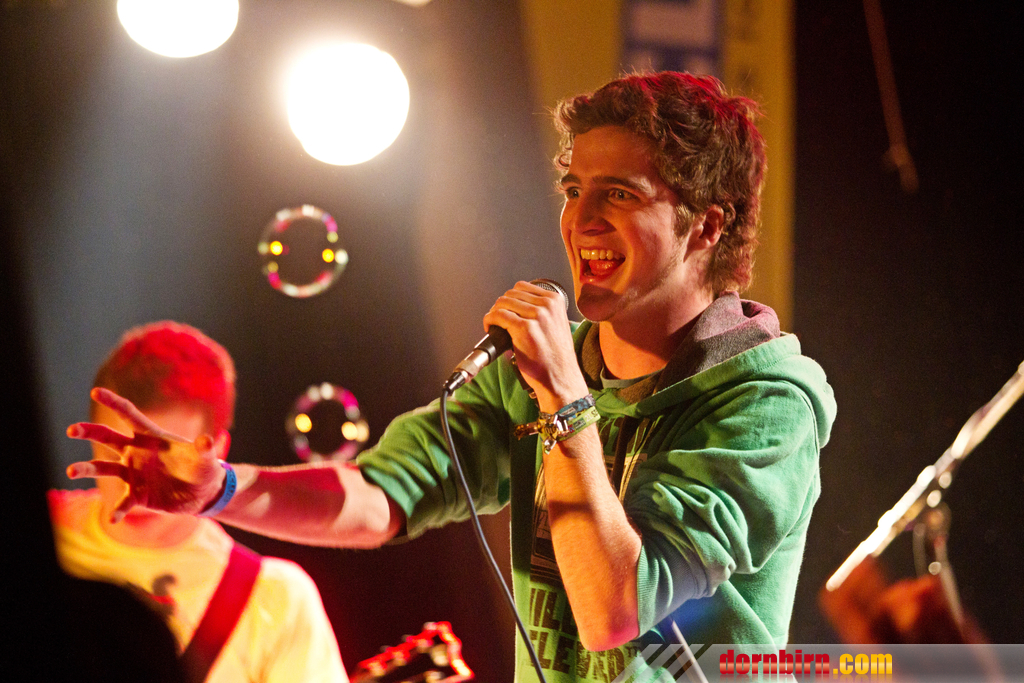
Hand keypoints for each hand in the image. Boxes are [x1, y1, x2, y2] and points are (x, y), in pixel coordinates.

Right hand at [66, 388, 228, 521]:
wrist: (203, 494)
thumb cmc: (204, 469)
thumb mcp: (207, 459)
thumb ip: (205, 450)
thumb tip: (207, 441)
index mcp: (152, 437)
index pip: (129, 415)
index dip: (113, 403)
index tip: (96, 391)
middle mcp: (137, 452)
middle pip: (108, 438)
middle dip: (89, 432)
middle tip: (71, 429)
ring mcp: (133, 473)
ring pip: (103, 467)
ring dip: (87, 468)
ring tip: (71, 470)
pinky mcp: (136, 494)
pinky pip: (122, 502)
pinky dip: (117, 509)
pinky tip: (113, 517)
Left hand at [481, 280, 587, 411]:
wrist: (561, 377)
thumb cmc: (556, 356)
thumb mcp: (556, 323)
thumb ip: (541, 311)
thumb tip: (515, 306)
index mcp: (556, 300)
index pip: (523, 287)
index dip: (510, 298)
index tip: (507, 310)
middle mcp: (547, 305)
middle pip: (511, 294)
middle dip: (500, 306)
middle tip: (498, 320)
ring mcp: (536, 316)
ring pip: (503, 303)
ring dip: (494, 313)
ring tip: (494, 325)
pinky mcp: (524, 329)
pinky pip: (498, 316)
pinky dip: (490, 321)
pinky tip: (491, 329)